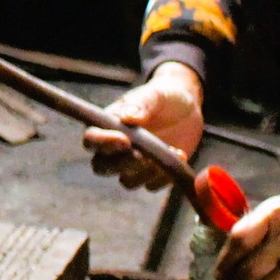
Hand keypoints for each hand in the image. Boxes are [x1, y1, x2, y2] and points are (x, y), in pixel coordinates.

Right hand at [83, 61, 203, 190]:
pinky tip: (180, 155)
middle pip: (101, 167)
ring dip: (147, 172)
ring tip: (171, 152)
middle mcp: (115, 148)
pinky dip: (165, 175)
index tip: (125, 140)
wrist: (187, 109)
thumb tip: (128, 118)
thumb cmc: (164, 97)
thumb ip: (141, 104)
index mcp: (108, 126)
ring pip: (127, 181)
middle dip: (121, 164)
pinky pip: (151, 185)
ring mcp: (132, 164)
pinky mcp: (151, 175)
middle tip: (142, 156)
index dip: (103, 143)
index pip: (92, 139)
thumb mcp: (155, 95)